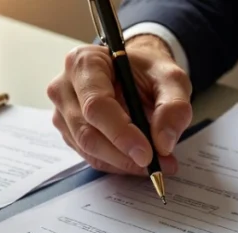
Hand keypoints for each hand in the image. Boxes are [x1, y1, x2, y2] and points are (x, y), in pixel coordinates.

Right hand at [47, 35, 192, 174]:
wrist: (135, 74)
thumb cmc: (148, 71)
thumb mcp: (171, 79)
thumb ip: (174, 106)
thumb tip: (164, 144)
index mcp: (84, 62)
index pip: (96, 105)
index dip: (121, 134)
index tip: (147, 154)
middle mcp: (64, 87)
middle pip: (88, 133)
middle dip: (125, 155)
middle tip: (159, 165)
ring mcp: (63, 113)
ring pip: (89, 150)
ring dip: (124, 163)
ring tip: (157, 163)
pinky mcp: (69, 133)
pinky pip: (92, 157)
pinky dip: (118, 164)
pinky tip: (139, 160)